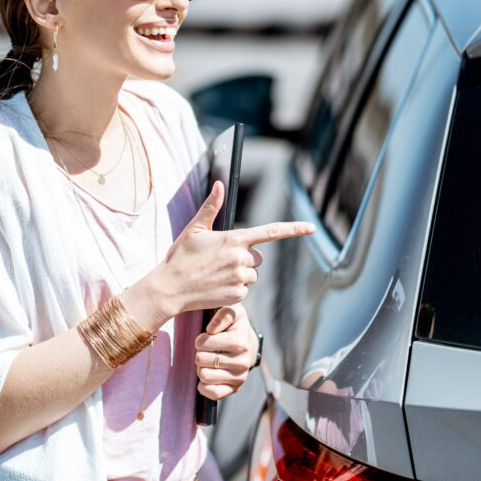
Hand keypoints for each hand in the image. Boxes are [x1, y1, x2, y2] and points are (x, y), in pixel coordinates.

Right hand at [125, 181, 313, 326]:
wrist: (169, 289)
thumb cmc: (180, 257)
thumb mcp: (194, 229)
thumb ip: (211, 207)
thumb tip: (220, 184)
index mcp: (234, 239)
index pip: (271, 232)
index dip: (294, 229)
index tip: (311, 228)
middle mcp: (241, 258)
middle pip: (258, 258)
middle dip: (244, 258)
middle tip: (220, 261)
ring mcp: (240, 278)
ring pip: (252, 274)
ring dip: (239, 274)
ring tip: (215, 274)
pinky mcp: (237, 295)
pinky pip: (244, 290)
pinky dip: (234, 289)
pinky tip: (215, 286)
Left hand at [195, 304, 258, 400]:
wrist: (248, 344)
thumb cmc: (234, 326)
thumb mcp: (233, 311)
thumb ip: (223, 314)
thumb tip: (211, 329)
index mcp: (240, 342)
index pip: (203, 343)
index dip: (200, 339)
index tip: (206, 337)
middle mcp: (242, 362)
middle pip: (200, 360)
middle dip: (200, 353)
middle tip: (208, 350)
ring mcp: (240, 377)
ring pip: (204, 376)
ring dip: (201, 367)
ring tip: (209, 360)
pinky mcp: (235, 389)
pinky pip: (213, 393)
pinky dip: (205, 385)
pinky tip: (209, 374)